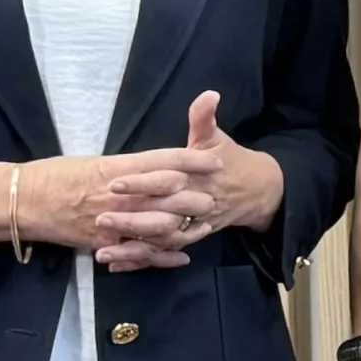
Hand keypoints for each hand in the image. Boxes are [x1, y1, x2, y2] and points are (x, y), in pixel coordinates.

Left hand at [91, 92, 282, 271]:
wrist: (258, 191)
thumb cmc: (230, 160)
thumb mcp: (216, 137)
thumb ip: (204, 118)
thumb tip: (209, 94)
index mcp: (197, 176)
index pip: (166, 179)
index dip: (141, 183)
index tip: (115, 184)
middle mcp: (196, 202)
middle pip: (163, 215)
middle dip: (132, 220)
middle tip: (101, 220)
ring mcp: (194, 223)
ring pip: (163, 239)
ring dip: (134, 247)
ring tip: (103, 252)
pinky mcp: (192, 237)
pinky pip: (166, 252)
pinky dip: (142, 260)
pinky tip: (117, 265)